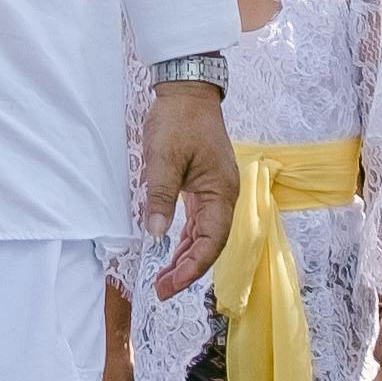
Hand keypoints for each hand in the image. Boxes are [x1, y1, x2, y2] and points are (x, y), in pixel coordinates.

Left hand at [138, 80, 237, 303]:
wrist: (188, 90)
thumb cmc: (177, 121)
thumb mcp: (163, 159)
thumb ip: (161, 198)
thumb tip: (157, 235)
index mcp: (221, 192)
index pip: (211, 241)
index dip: (191, 268)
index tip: (168, 285)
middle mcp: (224, 196)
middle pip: (210, 244)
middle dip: (188, 270)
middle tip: (162, 290)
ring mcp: (217, 191)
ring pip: (205, 235)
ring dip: (187, 258)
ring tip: (165, 279)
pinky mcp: (207, 186)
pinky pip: (200, 222)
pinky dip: (187, 240)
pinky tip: (173, 252)